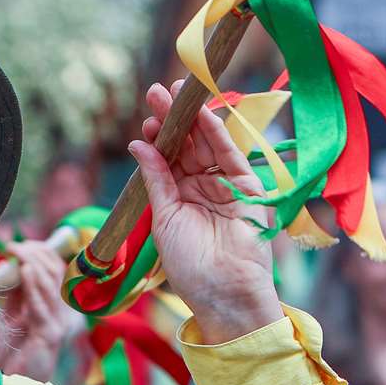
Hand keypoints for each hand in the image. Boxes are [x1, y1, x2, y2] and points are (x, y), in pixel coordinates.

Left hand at [0, 240, 70, 381]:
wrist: (9, 384)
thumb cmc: (8, 354)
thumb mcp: (9, 316)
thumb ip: (14, 294)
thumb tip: (8, 265)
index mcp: (50, 306)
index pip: (54, 270)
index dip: (41, 253)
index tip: (19, 244)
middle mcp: (58, 313)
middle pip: (56, 273)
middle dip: (37, 255)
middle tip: (17, 246)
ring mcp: (56, 324)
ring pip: (52, 286)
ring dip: (35, 265)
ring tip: (21, 252)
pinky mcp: (49, 336)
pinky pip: (43, 306)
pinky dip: (34, 287)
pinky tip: (26, 272)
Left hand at [131, 81, 283, 343]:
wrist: (223, 291)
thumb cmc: (189, 265)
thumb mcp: (165, 218)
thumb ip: (157, 179)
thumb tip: (139, 144)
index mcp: (178, 197)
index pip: (167, 159)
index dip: (156, 137)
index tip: (144, 119)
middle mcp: (200, 187)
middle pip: (185, 145)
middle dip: (171, 119)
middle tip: (156, 92)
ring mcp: (224, 185)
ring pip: (206, 145)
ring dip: (191, 119)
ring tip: (173, 94)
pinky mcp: (246, 186)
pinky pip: (229, 155)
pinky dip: (215, 134)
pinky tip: (200, 115)